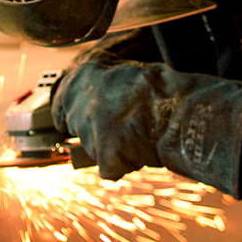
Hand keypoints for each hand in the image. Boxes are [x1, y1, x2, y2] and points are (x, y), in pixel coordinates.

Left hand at [50, 37, 241, 193]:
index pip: (60, 101)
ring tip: (137, 137)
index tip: (66, 121)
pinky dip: (122, 166)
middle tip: (118, 129)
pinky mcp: (103, 158)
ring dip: (109, 147)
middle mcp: (78, 103)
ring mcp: (88, 132)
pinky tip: (140, 154)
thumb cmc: (163, 90)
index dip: (66, 113)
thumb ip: (104, 83)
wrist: (181, 112)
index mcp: (82, 78)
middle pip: (75, 126)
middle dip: (92, 130)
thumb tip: (99, 90)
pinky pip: (108, 168)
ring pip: (92, 148)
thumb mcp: (127, 73)